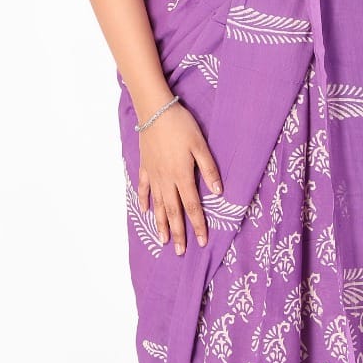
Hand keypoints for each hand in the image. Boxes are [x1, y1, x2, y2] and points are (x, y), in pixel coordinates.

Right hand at [138, 102, 222, 254]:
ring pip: (158, 205)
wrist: (154, 111)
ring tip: (163, 240)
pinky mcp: (144, 166)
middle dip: (178, 233)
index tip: (202, 242)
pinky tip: (146, 211)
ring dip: (161, 223)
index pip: (192, 207)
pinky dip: (145, 200)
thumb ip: (209, 169)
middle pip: (173, 211)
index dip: (198, 225)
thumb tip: (218, 192)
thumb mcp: (200, 145)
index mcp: (182, 176)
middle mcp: (166, 180)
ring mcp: (153, 174)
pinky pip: (144, 188)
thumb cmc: (181, 126)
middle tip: (180, 251)